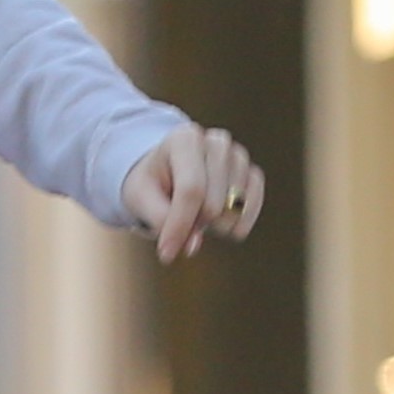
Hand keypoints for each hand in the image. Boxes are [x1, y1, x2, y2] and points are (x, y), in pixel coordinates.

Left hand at [122, 124, 264, 263]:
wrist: (165, 173)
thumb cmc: (150, 185)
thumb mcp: (141, 199)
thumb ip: (161, 220)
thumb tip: (194, 246)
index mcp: (185, 139)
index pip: (191, 190)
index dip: (180, 226)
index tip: (166, 253)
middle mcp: (217, 142)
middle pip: (213, 204)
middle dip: (193, 224)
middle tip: (177, 221)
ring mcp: (238, 156)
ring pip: (232, 208)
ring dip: (213, 225)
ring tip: (195, 214)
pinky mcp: (252, 173)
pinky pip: (252, 204)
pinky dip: (240, 223)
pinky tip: (227, 230)